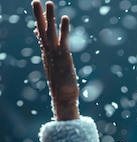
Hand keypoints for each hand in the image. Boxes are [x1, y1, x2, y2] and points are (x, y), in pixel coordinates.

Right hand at [32, 0, 78, 118]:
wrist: (63, 100)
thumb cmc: (62, 88)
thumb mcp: (56, 73)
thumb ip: (53, 63)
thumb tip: (54, 68)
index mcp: (48, 57)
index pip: (42, 38)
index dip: (40, 24)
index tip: (38, 11)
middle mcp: (49, 54)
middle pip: (42, 31)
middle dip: (39, 15)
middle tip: (35, 0)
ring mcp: (55, 56)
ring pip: (50, 33)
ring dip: (49, 17)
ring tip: (48, 2)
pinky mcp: (64, 58)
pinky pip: (63, 41)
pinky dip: (64, 29)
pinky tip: (65, 18)